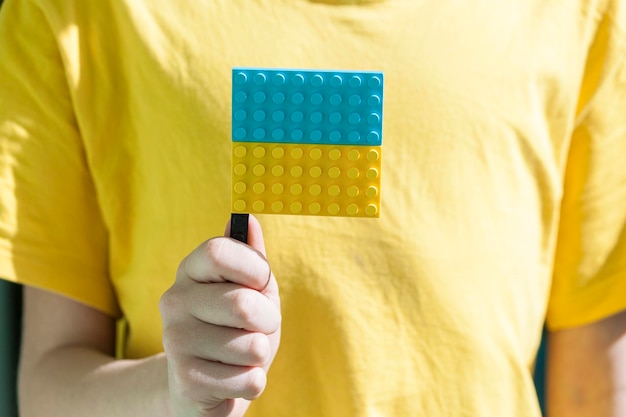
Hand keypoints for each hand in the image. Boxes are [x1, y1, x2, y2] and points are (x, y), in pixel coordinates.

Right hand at [160, 215, 280, 416]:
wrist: (204, 385)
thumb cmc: (234, 327)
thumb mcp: (249, 289)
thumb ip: (251, 256)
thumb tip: (247, 219)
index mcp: (190, 270)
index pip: (219, 252)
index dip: (254, 268)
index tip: (260, 281)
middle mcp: (174, 301)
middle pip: (243, 304)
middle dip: (268, 319)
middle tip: (259, 326)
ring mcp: (175, 341)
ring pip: (251, 346)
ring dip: (261, 353)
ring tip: (242, 354)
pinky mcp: (186, 381)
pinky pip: (249, 380)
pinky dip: (254, 381)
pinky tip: (234, 378)